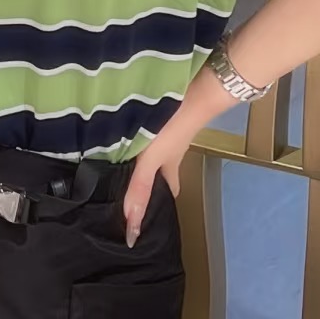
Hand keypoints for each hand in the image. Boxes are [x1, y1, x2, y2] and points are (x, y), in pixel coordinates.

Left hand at [121, 113, 192, 247]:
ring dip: (146, 153)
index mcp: (170, 166)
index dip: (161, 201)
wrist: (194, 90)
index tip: (149, 210)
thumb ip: (140, 187)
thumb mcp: (152, 160)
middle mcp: (172, 150)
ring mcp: (171, 130)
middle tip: (131, 182)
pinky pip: (154, 129)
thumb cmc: (172, 130)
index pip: (169, 190)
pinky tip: (130, 126)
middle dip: (151, 177)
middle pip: (163, 169)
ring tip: (124, 154)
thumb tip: (132, 228)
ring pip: (158, 148)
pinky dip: (144, 132)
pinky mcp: (166, 113)